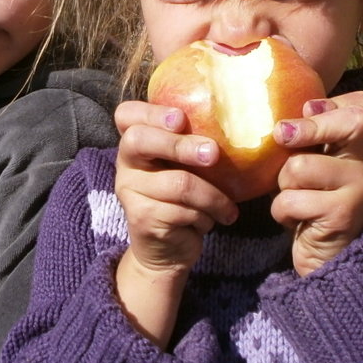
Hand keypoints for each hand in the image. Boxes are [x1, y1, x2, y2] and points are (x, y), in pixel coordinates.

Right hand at [112, 100, 238, 345]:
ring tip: (227, 207)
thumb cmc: (184, 199)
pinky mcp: (141, 218)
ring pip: (178, 183)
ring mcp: (129, 191)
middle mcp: (126, 164)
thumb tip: (237, 123)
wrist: (168, 250)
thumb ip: (194, 145)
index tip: (181, 118)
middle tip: (213, 154)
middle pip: (140, 140)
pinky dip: (207, 216)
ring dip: (213, 196)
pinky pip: (184, 211)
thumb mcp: (187, 168)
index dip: (151, 112)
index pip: (126, 114)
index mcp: (136, 143)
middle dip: (181, 145)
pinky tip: (214, 220)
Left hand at [270, 91, 362, 276]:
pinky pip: (293, 200)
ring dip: (282, 185)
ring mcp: (359, 188)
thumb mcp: (305, 167)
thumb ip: (302, 140)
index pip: (362, 107)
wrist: (324, 260)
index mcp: (354, 147)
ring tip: (293, 198)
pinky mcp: (344, 214)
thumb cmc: (307, 205)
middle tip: (282, 136)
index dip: (333, 101)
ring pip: (301, 166)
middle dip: (308, 128)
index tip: (306, 109)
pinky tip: (295, 220)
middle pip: (351, 122)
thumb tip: (280, 120)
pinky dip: (282, 211)